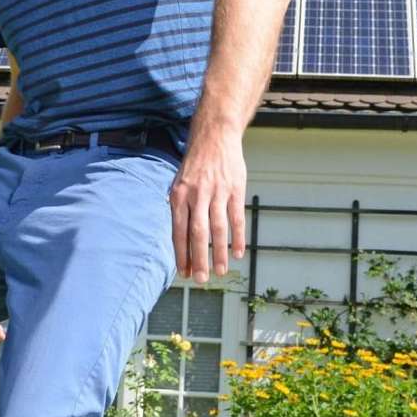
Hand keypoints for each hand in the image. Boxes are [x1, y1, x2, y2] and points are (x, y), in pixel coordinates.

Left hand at [169, 128, 246, 283]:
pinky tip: (237, 253)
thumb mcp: (178, 183)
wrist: (215, 136)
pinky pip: (237, 218)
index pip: (178, 231)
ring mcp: (217, 192)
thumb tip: (178, 238)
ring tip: (221, 272)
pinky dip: (237, 237)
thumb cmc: (195, 165)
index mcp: (179, 196)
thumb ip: (179, 208)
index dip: (181, 254)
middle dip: (199, 259)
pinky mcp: (235, 189)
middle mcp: (197, 195)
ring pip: (219, 229)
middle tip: (201, 280)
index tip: (183, 273)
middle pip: (198, 233)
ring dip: (219, 253)